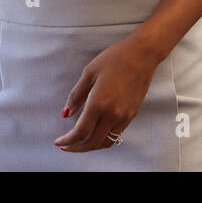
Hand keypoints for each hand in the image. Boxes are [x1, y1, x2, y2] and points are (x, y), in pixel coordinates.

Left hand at [54, 35, 158, 152]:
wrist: (142, 55)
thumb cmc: (115, 58)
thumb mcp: (89, 73)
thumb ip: (76, 95)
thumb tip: (66, 113)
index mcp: (99, 103)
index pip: (81, 132)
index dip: (67, 141)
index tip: (59, 142)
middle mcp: (113, 114)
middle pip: (92, 142)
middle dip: (76, 148)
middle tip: (66, 146)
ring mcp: (124, 116)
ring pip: (105, 142)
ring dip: (90, 146)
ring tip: (79, 142)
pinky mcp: (132, 114)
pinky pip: (116, 134)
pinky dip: (103, 138)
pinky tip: (95, 132)